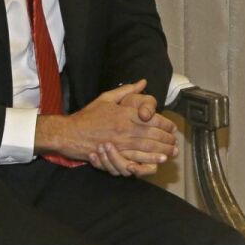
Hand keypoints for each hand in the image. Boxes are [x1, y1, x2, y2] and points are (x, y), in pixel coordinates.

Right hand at [36, 80, 178, 176]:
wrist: (69, 133)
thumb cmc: (88, 115)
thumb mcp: (107, 98)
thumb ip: (127, 90)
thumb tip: (143, 82)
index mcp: (125, 113)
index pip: (153, 119)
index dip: (166, 124)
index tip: (172, 128)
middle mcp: (125, 128)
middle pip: (153, 134)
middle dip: (167, 140)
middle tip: (176, 143)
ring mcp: (121, 143)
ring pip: (147, 148)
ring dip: (162, 151)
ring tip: (172, 153)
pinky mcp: (115, 155)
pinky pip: (136, 159)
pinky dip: (148, 160)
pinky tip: (157, 162)